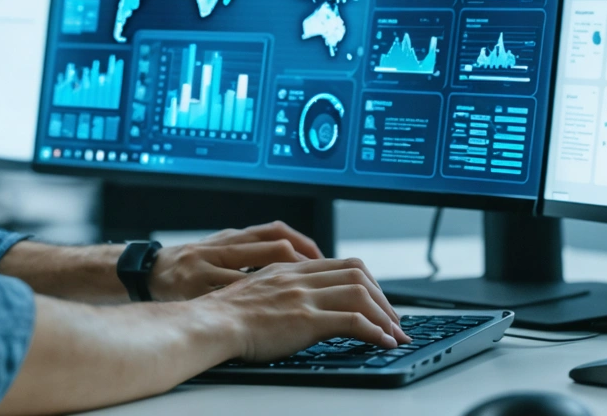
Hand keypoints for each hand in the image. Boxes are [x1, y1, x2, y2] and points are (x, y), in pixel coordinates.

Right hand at [148, 221, 323, 301]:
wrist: (148, 274)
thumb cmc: (189, 266)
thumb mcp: (219, 249)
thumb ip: (248, 250)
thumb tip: (287, 252)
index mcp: (230, 237)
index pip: (275, 231)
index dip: (303, 245)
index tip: (324, 261)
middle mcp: (222, 248)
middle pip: (276, 246)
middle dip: (308, 265)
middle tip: (326, 284)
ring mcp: (209, 269)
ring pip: (259, 273)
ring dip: (293, 291)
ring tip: (316, 305)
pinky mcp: (197, 291)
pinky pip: (234, 300)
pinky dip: (261, 310)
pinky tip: (282, 322)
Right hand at [200, 257, 408, 363]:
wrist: (211, 323)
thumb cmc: (225, 315)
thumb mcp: (256, 289)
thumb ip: (279, 288)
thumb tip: (296, 302)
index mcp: (290, 269)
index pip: (341, 264)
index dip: (367, 282)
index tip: (376, 300)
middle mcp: (300, 277)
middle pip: (357, 274)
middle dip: (383, 297)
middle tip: (393, 319)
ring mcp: (304, 297)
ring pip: (360, 294)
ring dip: (384, 316)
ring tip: (395, 333)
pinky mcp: (306, 319)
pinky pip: (352, 321)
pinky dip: (375, 331)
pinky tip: (383, 342)